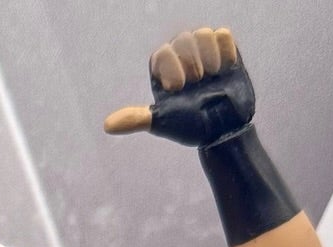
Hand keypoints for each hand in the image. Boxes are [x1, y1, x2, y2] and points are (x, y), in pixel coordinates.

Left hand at [104, 28, 251, 146]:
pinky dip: (225, 53)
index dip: (173, 69)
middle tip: (197, 85)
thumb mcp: (162, 122)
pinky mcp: (223, 49)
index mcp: (162, 69)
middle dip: (192, 66)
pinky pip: (222, 34)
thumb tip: (107, 126)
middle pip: (183, 39)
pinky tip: (224, 69)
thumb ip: (136, 118)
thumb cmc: (191, 126)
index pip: (162, 53)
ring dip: (209, 59)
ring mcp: (202, 51)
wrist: (224, 128)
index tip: (179, 90)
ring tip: (212, 77)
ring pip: (203, 33)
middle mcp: (181, 56)